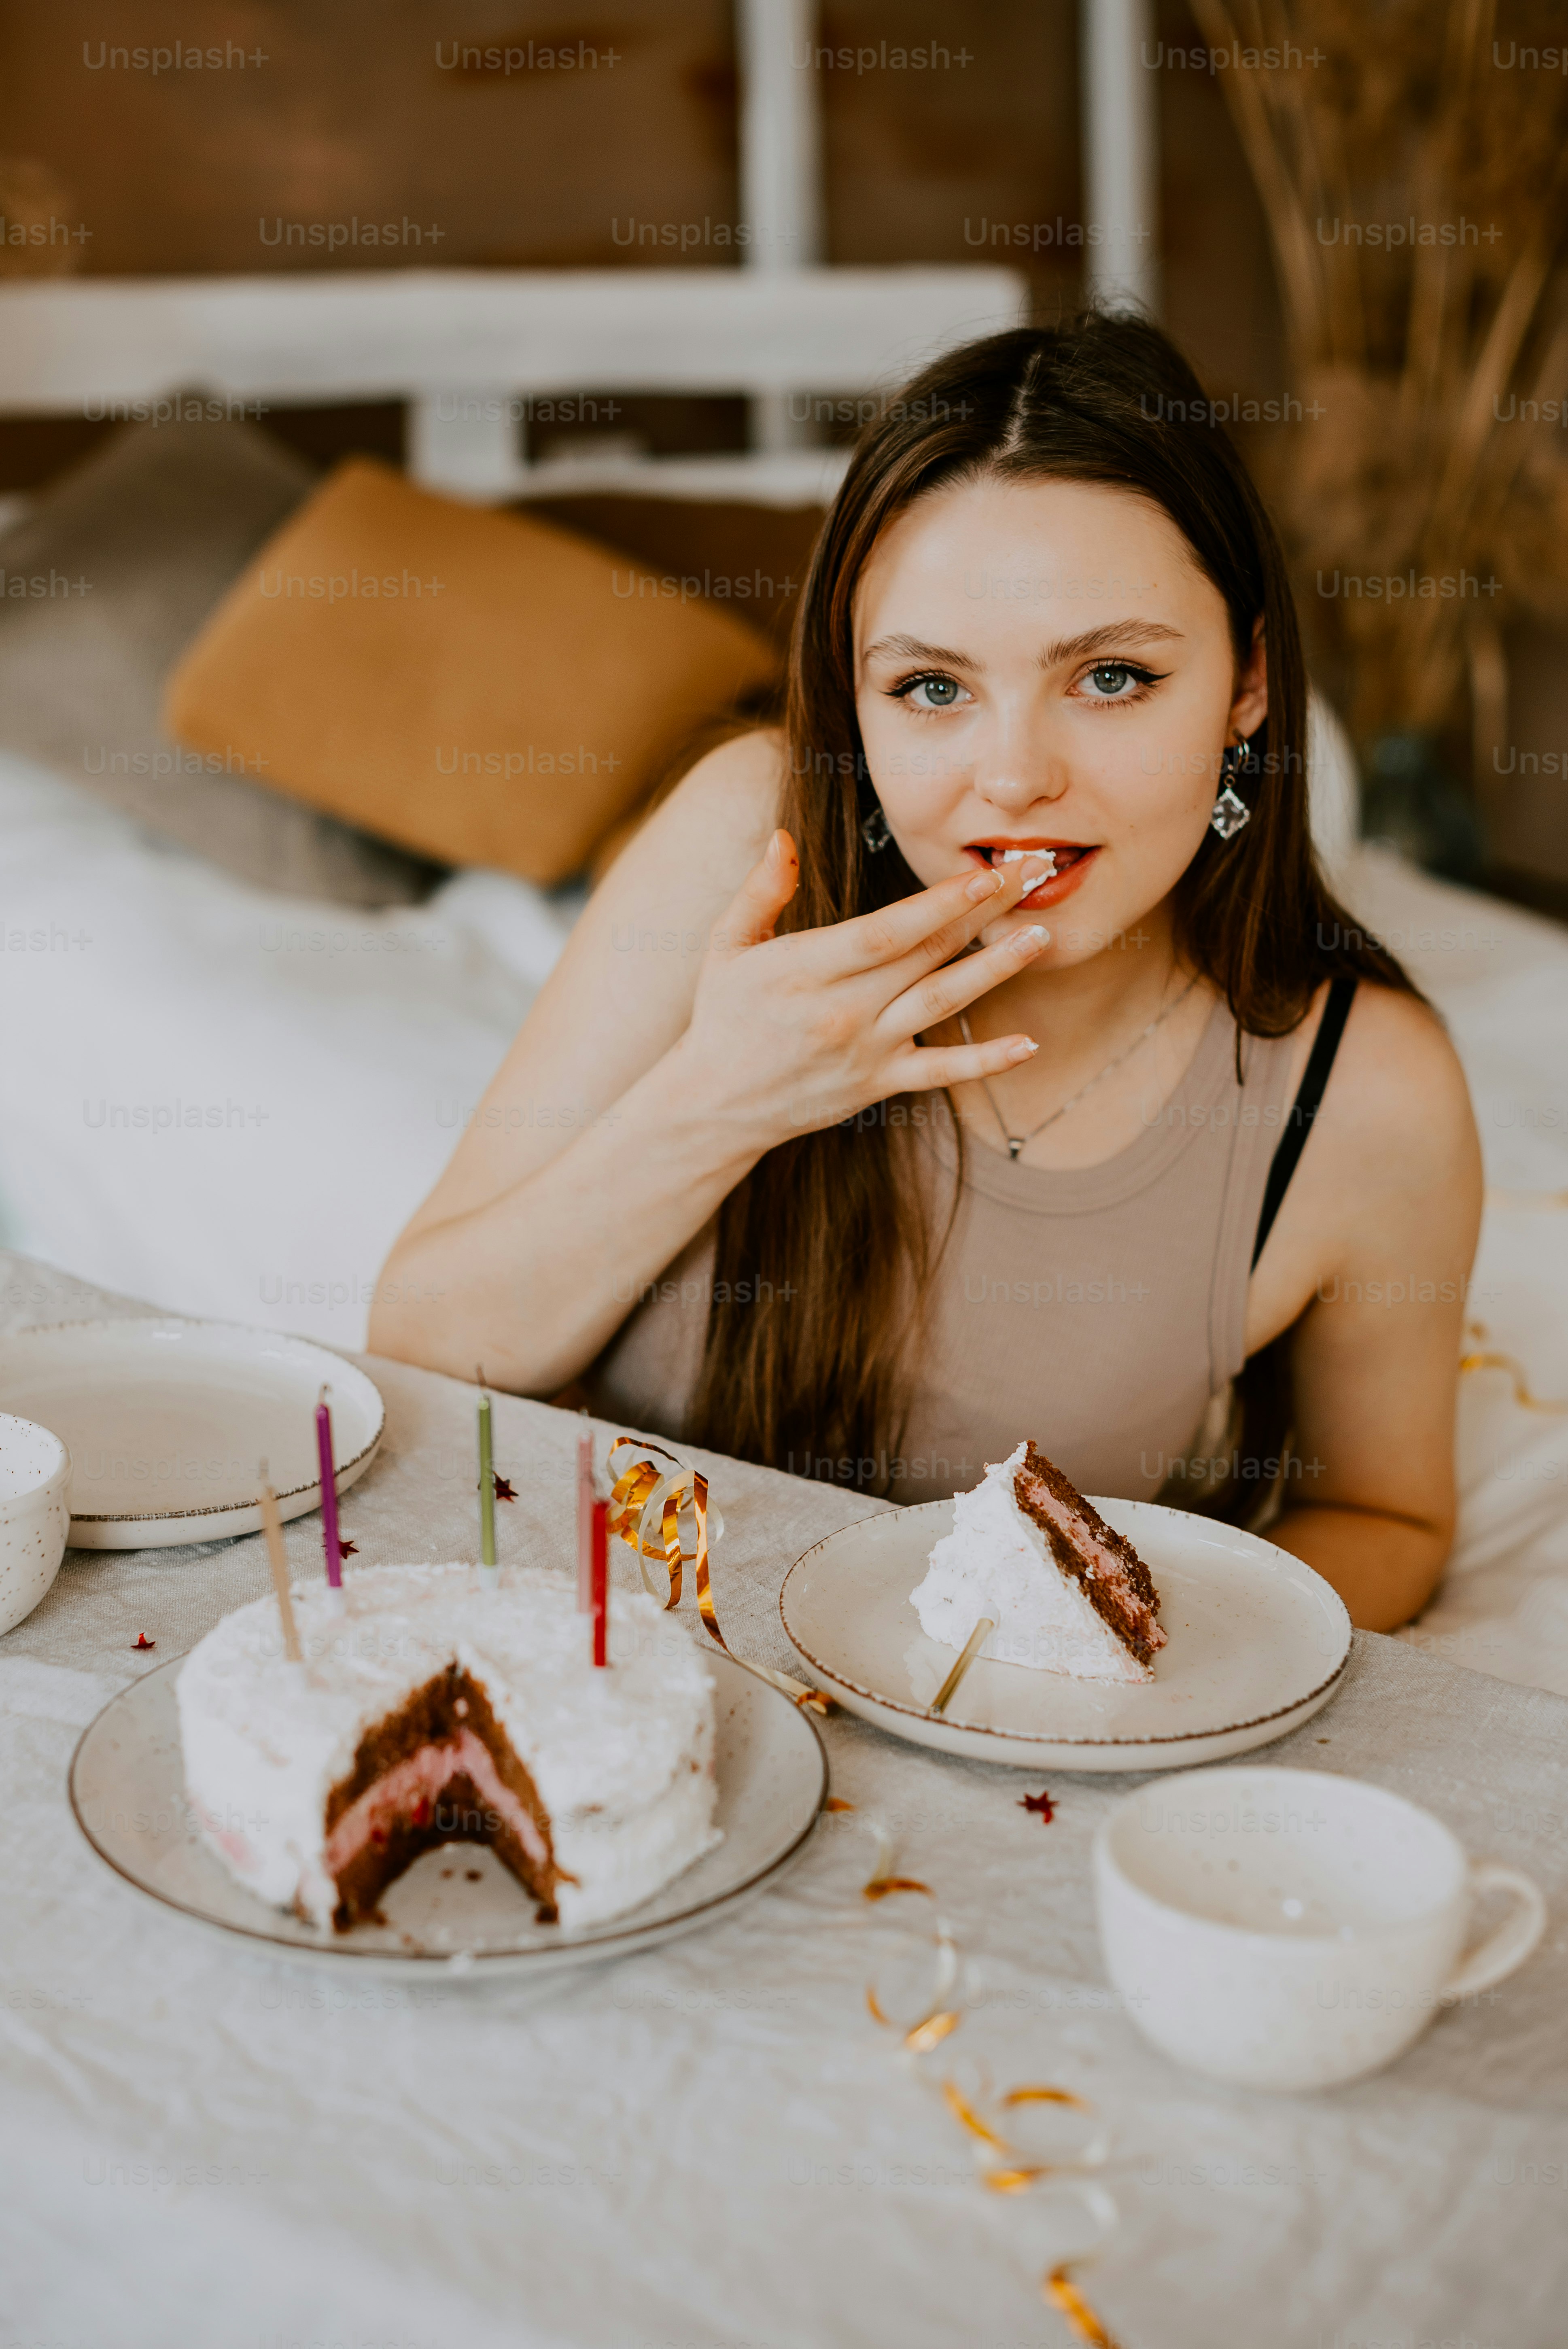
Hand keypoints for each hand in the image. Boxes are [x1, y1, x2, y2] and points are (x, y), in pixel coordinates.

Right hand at [680, 829, 1051, 1145]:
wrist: (714, 1103)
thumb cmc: (724, 1016)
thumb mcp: (726, 946)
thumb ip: (760, 891)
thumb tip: (783, 838)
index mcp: (806, 969)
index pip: (887, 932)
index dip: (940, 904)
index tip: (984, 875)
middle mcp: (843, 1010)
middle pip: (925, 955)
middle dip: (982, 913)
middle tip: (1029, 877)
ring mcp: (865, 1050)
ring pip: (942, 1004)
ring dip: (996, 970)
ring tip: (1040, 937)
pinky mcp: (877, 1084)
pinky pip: (940, 1073)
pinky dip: (986, 1061)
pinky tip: (1028, 1044)